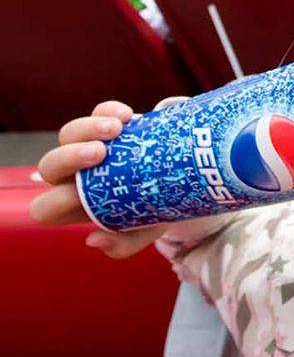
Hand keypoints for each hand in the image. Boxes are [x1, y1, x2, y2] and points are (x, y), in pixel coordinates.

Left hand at [31, 101, 165, 258]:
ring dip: (88, 129)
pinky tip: (127, 118)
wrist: (185, 180)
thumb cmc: (157, 210)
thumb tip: (93, 238)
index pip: (44, 209)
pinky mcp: (109, 123)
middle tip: (100, 154)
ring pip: (68, 133)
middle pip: (49, 166)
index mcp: (76, 207)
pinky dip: (109, 111)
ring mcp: (90, 146)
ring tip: (116, 130)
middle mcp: (76, 176)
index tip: (87, 196)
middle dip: (69, 157)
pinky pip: (98, 111)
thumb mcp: (145, 232)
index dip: (56, 203)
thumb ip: (122, 245)